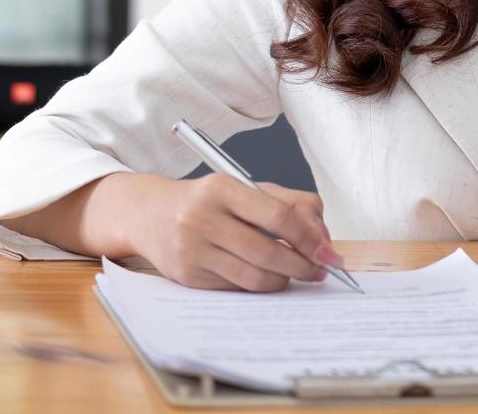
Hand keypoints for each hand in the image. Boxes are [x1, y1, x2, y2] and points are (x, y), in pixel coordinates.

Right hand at [125, 174, 341, 291]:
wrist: (150, 214)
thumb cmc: (208, 201)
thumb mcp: (247, 189)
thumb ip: (291, 204)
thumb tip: (322, 238)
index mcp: (222, 189)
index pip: (277, 216)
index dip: (307, 237)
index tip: (326, 252)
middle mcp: (203, 218)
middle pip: (266, 252)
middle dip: (301, 265)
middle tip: (319, 270)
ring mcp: (193, 250)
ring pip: (252, 277)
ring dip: (283, 280)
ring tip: (295, 275)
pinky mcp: (188, 276)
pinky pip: (235, 288)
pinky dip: (258, 286)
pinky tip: (267, 277)